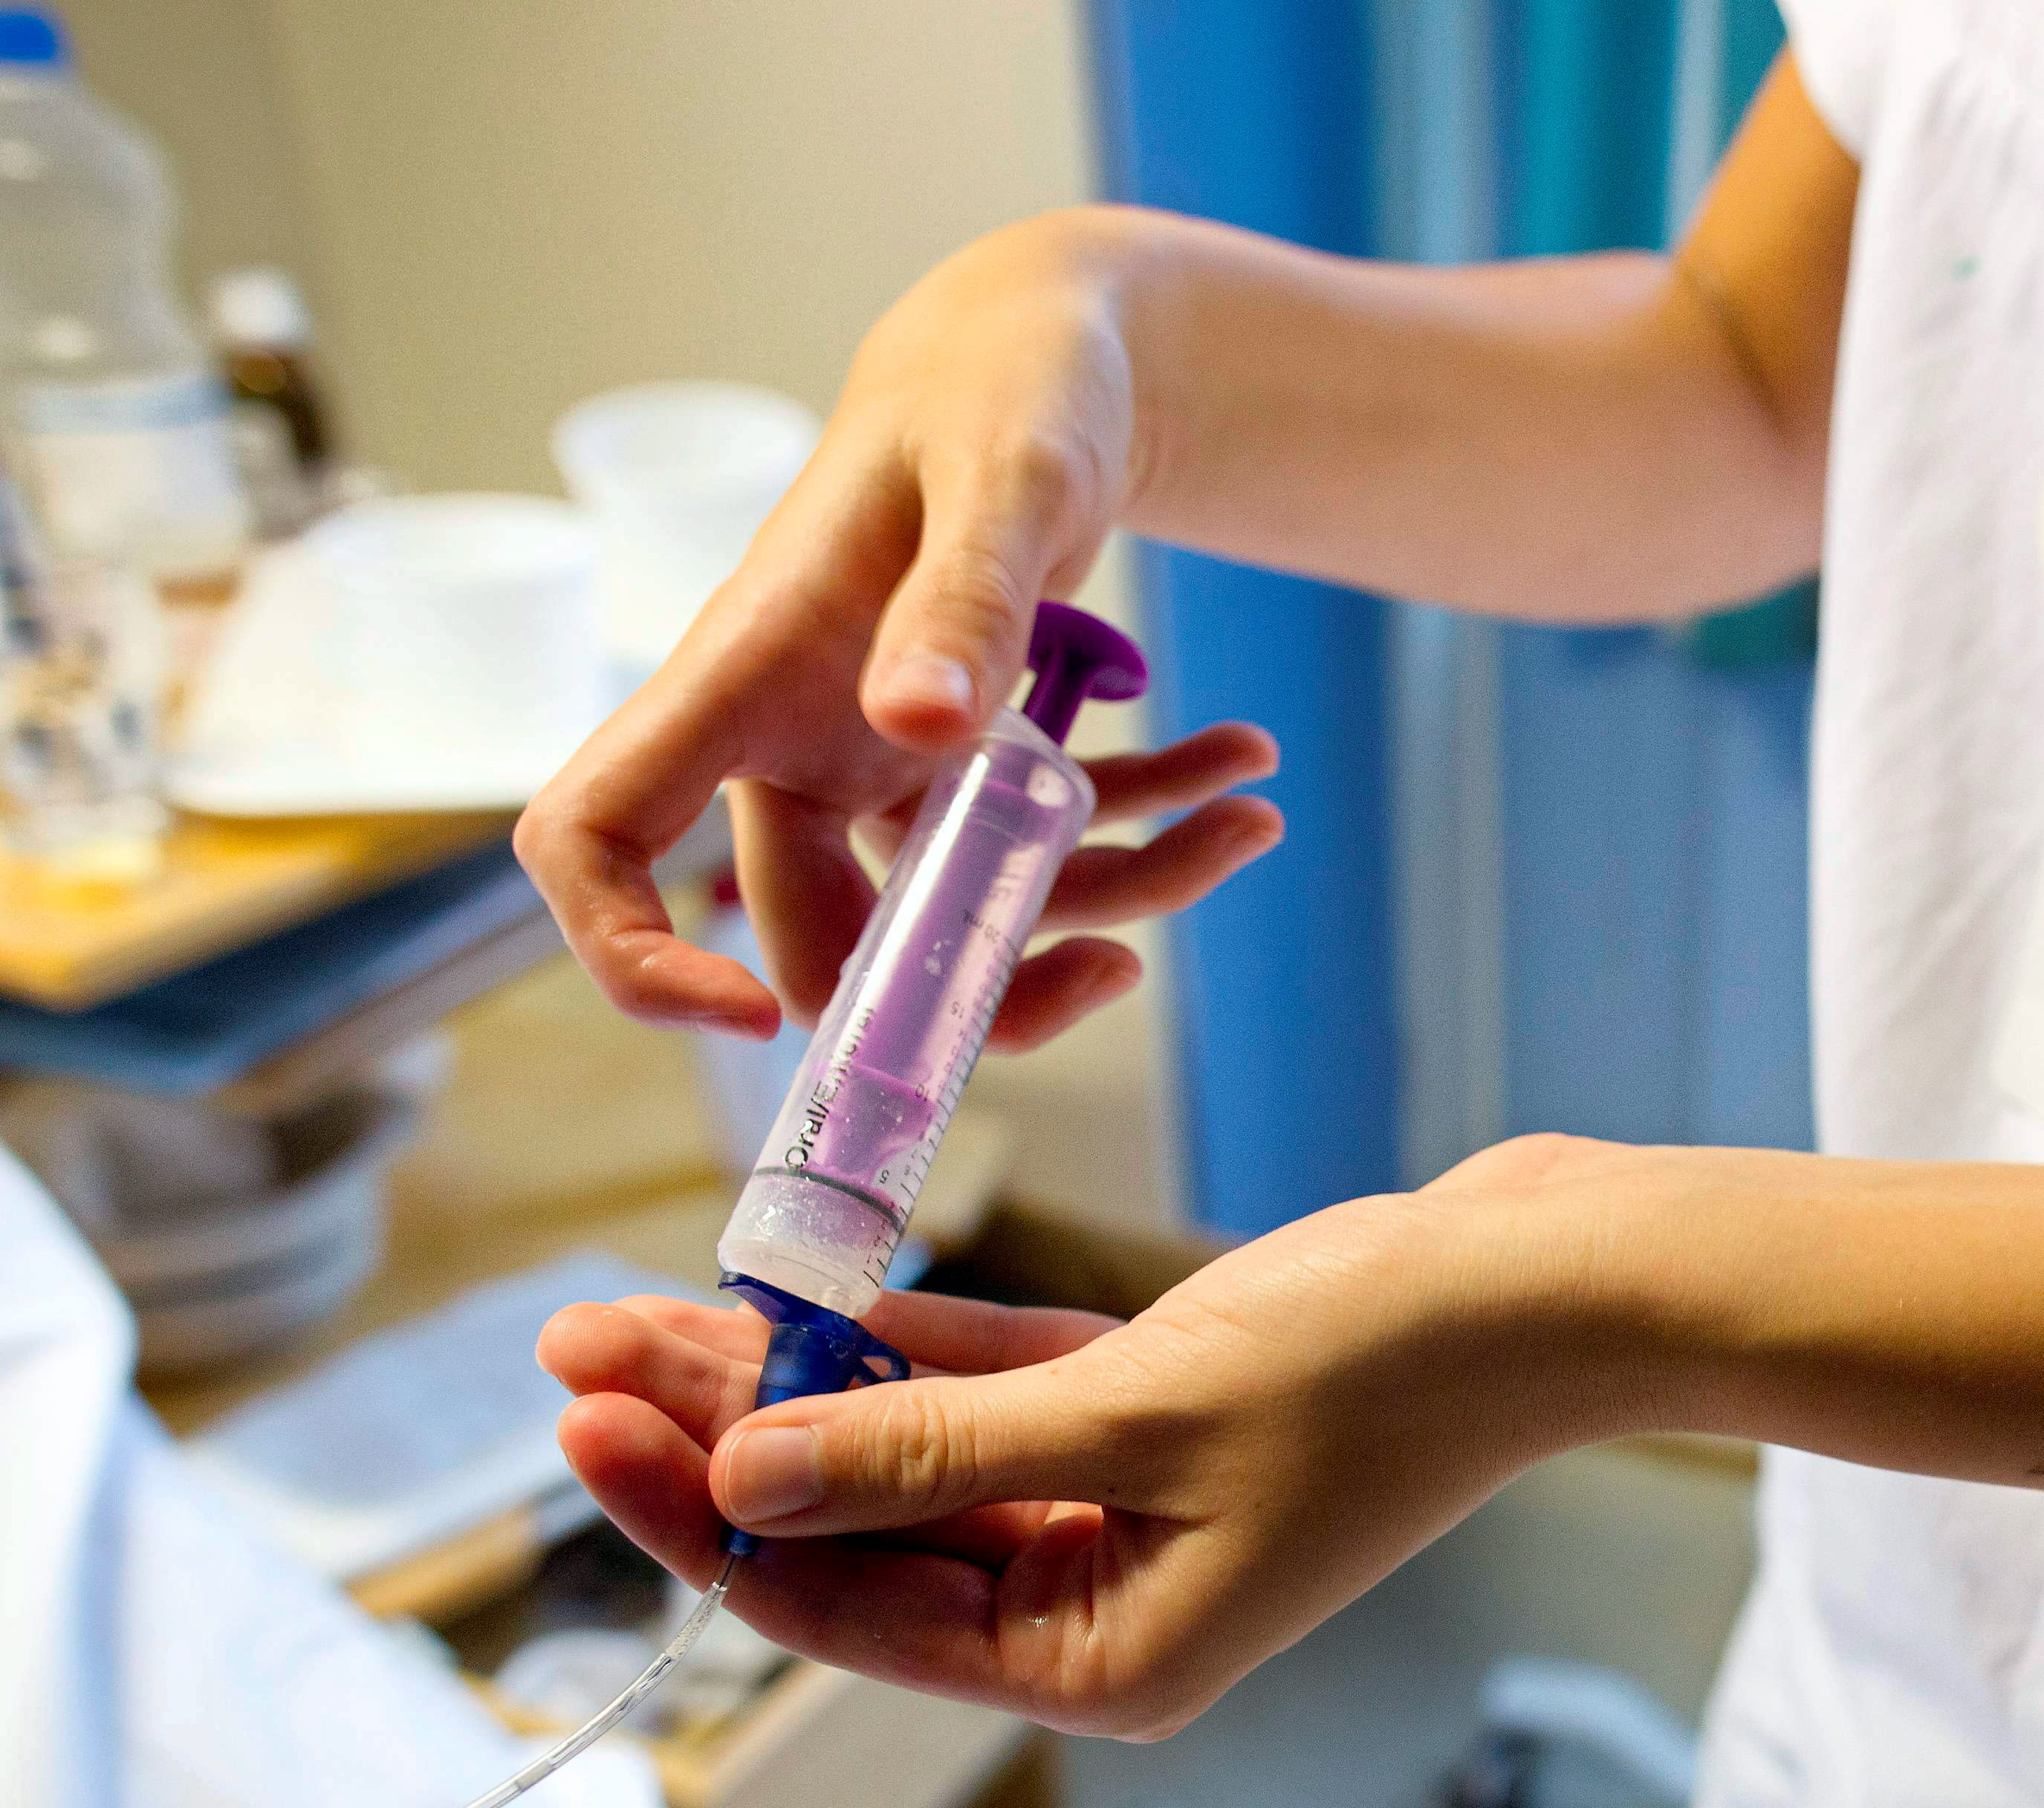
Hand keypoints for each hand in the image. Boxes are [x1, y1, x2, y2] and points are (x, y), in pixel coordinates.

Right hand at [514, 211, 1282, 1051]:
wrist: (1050, 355)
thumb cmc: (1002, 385)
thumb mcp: (1002, 473)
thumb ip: (963, 592)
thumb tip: (916, 726)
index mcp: (738, 675)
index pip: (594, 838)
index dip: (635, 955)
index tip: (755, 1018)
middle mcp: (790, 739)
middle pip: (826, 941)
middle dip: (967, 991)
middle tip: (1117, 967)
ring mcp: (876, 761)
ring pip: (969, 909)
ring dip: (1121, 892)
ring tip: (1252, 818)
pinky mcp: (962, 760)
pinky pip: (1046, 841)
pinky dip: (1153, 820)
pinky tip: (1244, 766)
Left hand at [538, 1154, 1661, 1736]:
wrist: (1558, 1287)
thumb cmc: (1387, 1365)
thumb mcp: (1140, 1411)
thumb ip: (932, 1447)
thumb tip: (742, 1475)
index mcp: (1101, 1659)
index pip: (850, 1609)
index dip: (705, 1516)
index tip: (587, 1423)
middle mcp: (1099, 1603)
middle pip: (858, 1530)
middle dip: (716, 1436)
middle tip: (572, 1349)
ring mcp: (1126, 1507)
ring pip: (906, 1451)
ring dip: (786, 1378)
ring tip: (635, 1308)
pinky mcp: (1153, 1412)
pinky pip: (988, 1391)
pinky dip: (900, 1345)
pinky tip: (793, 1291)